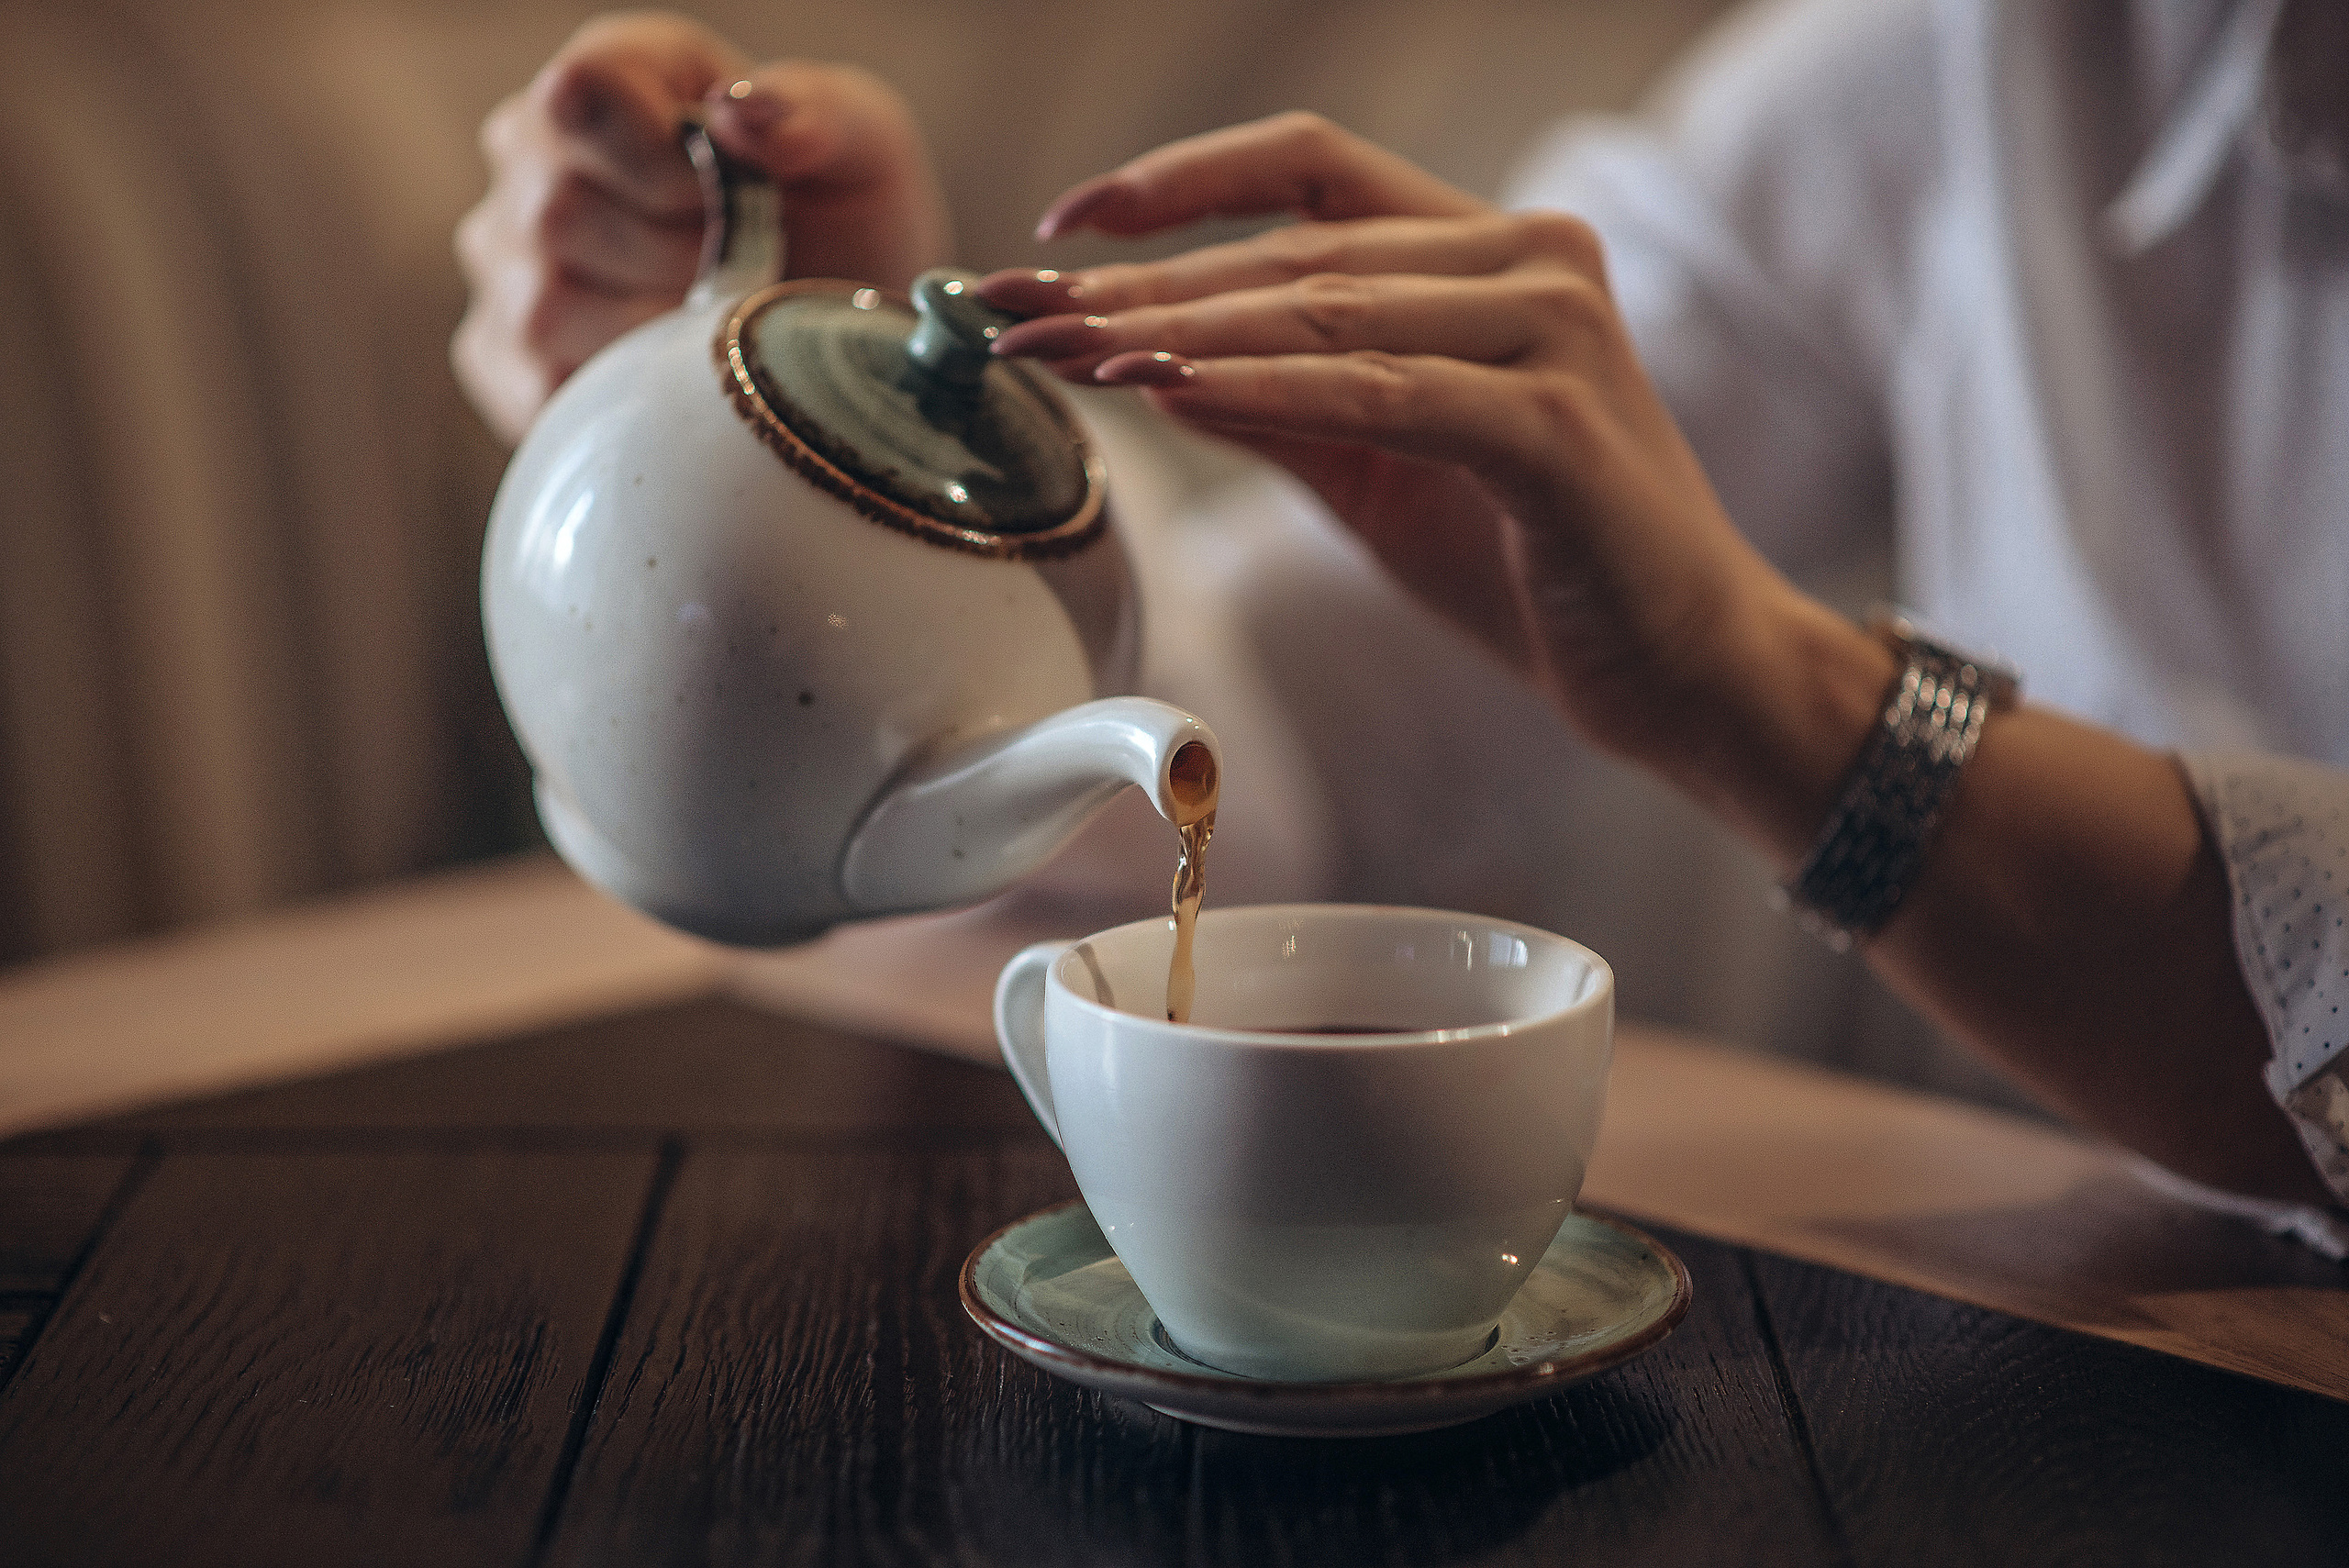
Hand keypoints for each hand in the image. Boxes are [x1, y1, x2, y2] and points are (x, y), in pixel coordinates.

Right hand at [453, 11, 948, 443]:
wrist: (832, 333)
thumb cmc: (841, 220)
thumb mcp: (864, 149)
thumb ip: (815, 113)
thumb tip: (740, 113)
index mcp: (608, 75)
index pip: (582, 93)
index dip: (666, 160)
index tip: (732, 192)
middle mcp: (529, 155)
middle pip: (561, 208)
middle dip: (682, 257)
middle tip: (744, 268)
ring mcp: (506, 259)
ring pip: (547, 304)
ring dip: (657, 329)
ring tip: (714, 315)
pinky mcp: (505, 357)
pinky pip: (538, 384)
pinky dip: (626, 391)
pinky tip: (675, 370)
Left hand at [978, 114, 1847, 808]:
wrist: (1682, 672)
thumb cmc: (1537, 568)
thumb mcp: (1383, 470)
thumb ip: (1284, 402)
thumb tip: (1142, 360)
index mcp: (1491, 254)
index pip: (1313, 171)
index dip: (1178, 182)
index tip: (1058, 223)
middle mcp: (1531, 261)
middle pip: (1296, 246)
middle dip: (1136, 283)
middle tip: (1008, 309)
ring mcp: (1553, 331)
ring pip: (1327, 308)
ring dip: (1176, 330)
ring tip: (1061, 349)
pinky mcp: (1554, 426)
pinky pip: (1380, 393)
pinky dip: (1267, 393)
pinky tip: (1167, 394)